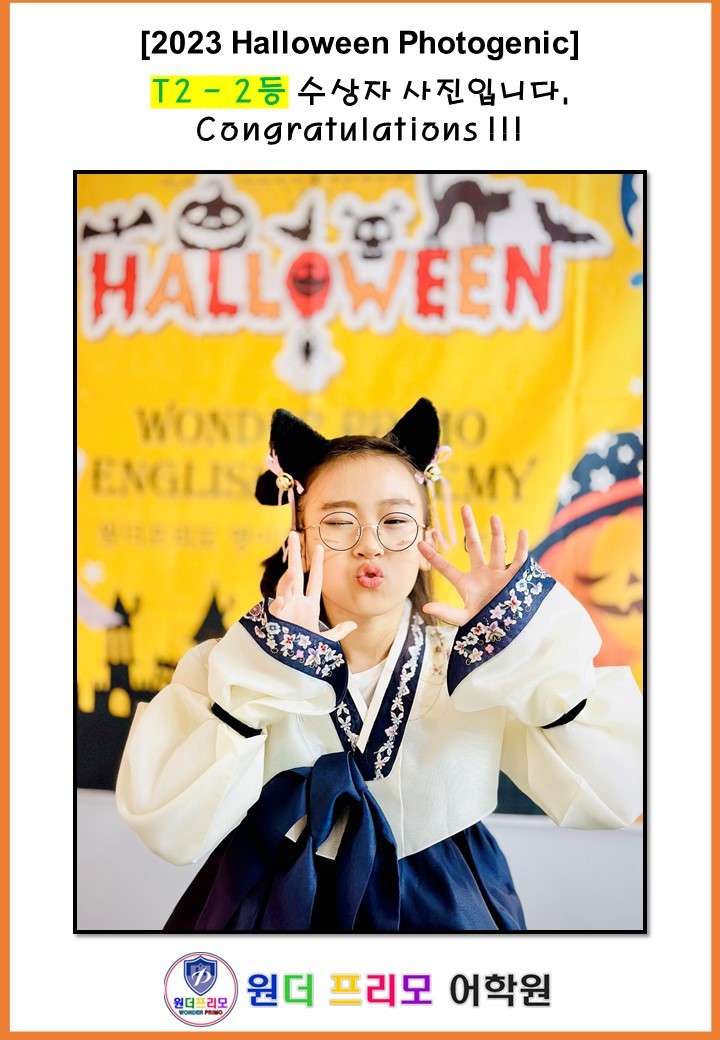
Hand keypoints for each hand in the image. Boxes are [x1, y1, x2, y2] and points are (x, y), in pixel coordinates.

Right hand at [269, 531, 357, 641]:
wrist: (289, 664)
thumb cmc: (303, 650)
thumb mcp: (323, 641)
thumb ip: (338, 632)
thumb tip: (353, 624)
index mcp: (308, 605)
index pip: (315, 579)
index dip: (318, 563)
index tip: (319, 546)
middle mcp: (296, 602)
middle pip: (296, 573)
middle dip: (295, 554)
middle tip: (292, 534)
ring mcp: (286, 609)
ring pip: (285, 588)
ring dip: (288, 579)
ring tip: (293, 571)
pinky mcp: (277, 620)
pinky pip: (276, 609)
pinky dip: (278, 604)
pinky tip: (281, 601)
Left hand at [418, 507, 528, 626]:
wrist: (507, 631)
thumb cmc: (484, 624)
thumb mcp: (463, 618)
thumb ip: (445, 613)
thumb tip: (425, 607)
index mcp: (466, 583)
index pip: (446, 568)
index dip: (433, 557)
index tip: (419, 543)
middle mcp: (481, 573)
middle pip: (474, 545)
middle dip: (469, 527)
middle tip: (464, 508)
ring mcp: (498, 573)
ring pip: (497, 548)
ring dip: (496, 532)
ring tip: (494, 517)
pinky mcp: (514, 577)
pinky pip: (519, 559)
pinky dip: (521, 546)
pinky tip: (521, 532)